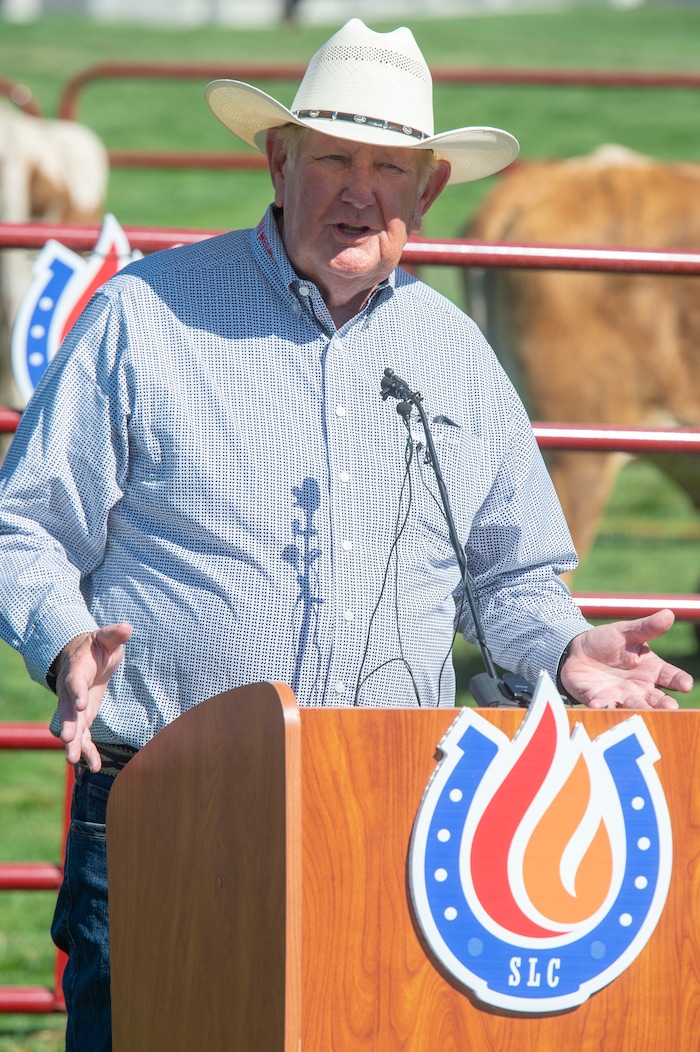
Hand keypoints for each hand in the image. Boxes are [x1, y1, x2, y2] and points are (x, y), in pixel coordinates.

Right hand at [55, 623, 132, 770]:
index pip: (74, 683)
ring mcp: (74, 708)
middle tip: (67, 740)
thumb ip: (115, 634)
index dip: (77, 693)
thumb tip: (127, 628)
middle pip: (65, 710)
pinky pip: (83, 737)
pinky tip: (94, 767)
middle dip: (66, 725)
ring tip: (74, 761)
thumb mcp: (106, 638)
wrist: (81, 657)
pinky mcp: (82, 718)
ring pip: (71, 728)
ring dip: (73, 744)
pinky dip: (88, 751)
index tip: (80, 705)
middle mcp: (70, 692)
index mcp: (76, 671)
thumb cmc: (96, 646)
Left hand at [559, 609, 692, 710]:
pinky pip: (601, 704)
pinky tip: (598, 704)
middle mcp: (640, 688)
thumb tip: (669, 614)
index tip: (686, 684)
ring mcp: (620, 696)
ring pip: (632, 706)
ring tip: (639, 711)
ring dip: (636, 709)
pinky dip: (600, 705)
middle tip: (670, 707)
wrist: (577, 650)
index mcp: (652, 670)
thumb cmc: (608, 642)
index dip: (680, 681)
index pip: (671, 677)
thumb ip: (646, 627)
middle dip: (664, 704)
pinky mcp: (598, 700)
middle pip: (657, 699)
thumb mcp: (626, 632)